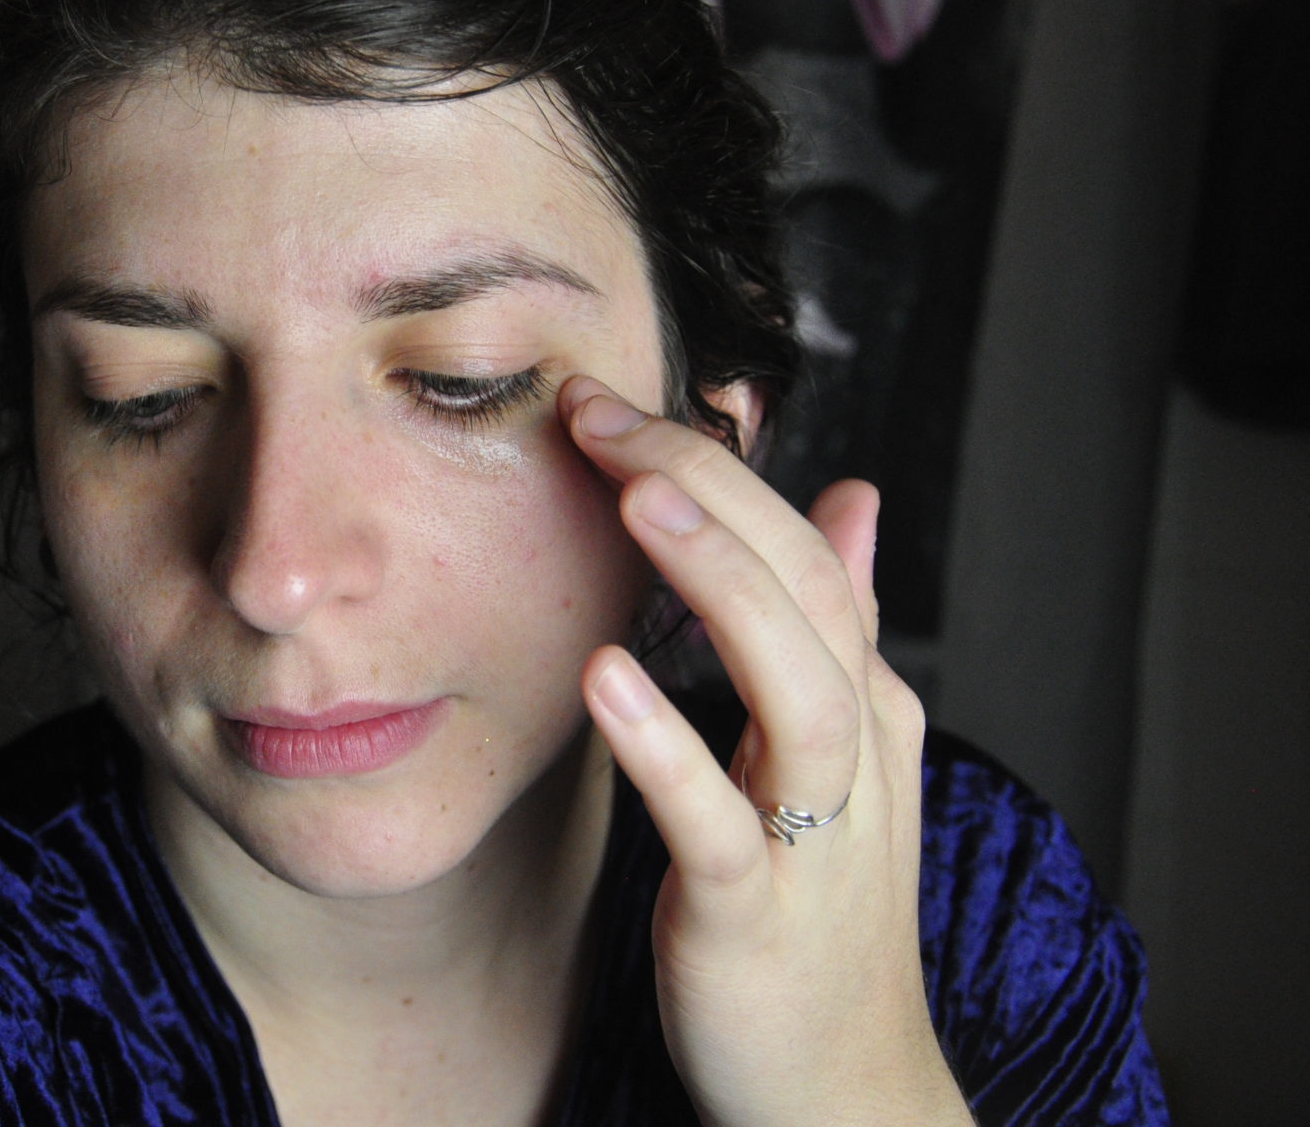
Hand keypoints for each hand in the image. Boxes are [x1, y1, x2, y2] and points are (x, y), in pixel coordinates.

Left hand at [558, 376, 969, 1126]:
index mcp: (858, 703)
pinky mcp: (755, 916)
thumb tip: (849, 498)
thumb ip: (835, 626)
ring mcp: (810, 835)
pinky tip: (604, 675)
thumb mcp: (831, 755)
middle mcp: (850, 753)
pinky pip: (716, 823)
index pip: (803, 550)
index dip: (715, 465)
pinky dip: (668, 746)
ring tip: (637, 495)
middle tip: (602, 409)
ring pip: (795, 686)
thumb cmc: (819, 911)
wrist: (840, 1088)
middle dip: (708, 486)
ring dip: (720, 583)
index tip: (610, 403)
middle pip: (805, 588)